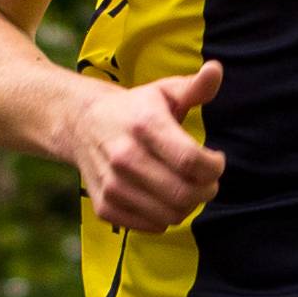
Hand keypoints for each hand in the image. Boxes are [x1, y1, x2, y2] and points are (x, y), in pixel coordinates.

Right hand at [66, 60, 226, 232]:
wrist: (80, 124)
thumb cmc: (134, 108)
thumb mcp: (164, 92)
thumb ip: (195, 86)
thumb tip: (215, 70)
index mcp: (144, 124)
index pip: (191, 161)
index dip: (214, 167)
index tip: (217, 160)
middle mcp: (125, 157)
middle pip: (183, 193)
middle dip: (207, 191)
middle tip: (208, 181)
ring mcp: (112, 184)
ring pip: (169, 215)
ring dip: (188, 206)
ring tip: (187, 188)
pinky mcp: (105, 206)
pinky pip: (151, 226)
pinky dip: (165, 218)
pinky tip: (163, 198)